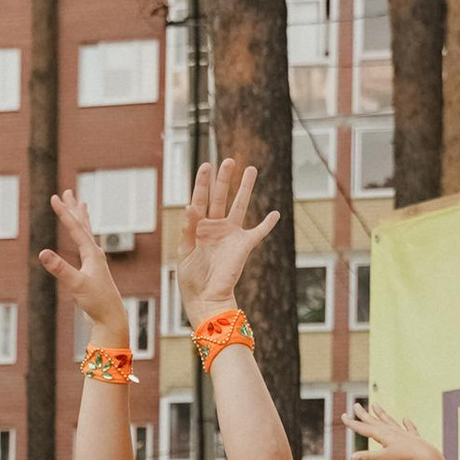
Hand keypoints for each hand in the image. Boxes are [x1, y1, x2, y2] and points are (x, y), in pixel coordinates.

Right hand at [39, 190, 129, 338]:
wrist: (110, 317)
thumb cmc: (97, 301)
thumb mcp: (76, 284)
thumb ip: (60, 268)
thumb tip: (42, 253)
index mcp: (92, 253)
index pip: (75, 227)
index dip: (63, 212)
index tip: (53, 197)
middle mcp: (95, 253)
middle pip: (83, 225)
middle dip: (74, 208)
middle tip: (67, 192)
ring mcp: (94, 262)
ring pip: (86, 233)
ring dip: (81, 218)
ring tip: (80, 205)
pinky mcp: (92, 270)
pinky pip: (86, 245)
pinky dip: (83, 236)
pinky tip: (82, 238)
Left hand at [173, 153, 280, 323]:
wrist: (206, 299)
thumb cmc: (191, 279)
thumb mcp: (184, 252)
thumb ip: (188, 229)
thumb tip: (190, 206)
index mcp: (198, 227)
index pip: (200, 199)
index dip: (202, 183)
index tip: (206, 165)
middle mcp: (215, 227)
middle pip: (220, 196)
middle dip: (224, 178)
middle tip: (228, 160)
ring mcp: (230, 234)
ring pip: (240, 205)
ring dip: (245, 188)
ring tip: (251, 169)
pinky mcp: (243, 245)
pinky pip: (259, 232)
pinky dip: (268, 224)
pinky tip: (275, 213)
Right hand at [350, 397, 440, 459]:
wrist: (426, 456)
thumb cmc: (404, 457)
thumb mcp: (384, 458)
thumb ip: (367, 457)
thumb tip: (350, 458)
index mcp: (382, 435)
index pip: (364, 428)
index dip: (352, 423)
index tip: (343, 415)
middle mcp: (391, 431)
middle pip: (374, 421)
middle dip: (364, 414)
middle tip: (356, 405)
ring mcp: (402, 433)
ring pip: (389, 421)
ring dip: (381, 414)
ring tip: (376, 406)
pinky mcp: (413, 438)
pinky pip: (409, 428)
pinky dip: (407, 424)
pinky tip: (405, 419)